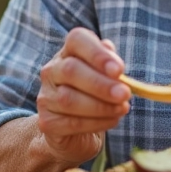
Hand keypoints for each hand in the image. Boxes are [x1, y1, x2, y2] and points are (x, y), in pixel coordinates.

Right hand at [36, 27, 130, 166]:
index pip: (77, 40)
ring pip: (69, 99)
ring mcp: (46, 96)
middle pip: (71, 70)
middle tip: (125, 94)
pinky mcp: (47, 121)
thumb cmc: (96, 96)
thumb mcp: (107, 77)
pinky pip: (71, 123)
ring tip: (122, 108)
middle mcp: (52, 70)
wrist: (76, 131)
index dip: (97, 53)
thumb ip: (112, 66)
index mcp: (68, 52)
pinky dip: (97, 122)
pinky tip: (113, 120)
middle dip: (101, 83)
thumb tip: (115, 63)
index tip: (119, 70)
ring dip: (101, 106)